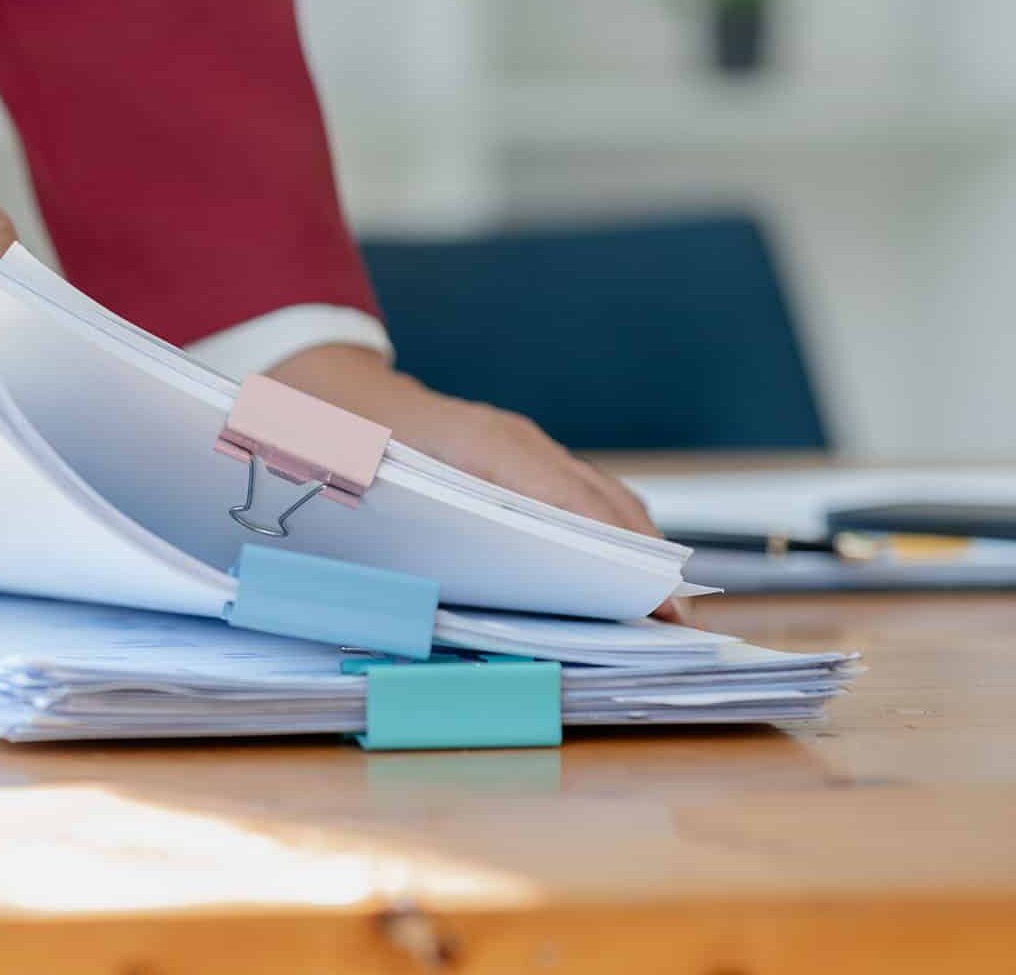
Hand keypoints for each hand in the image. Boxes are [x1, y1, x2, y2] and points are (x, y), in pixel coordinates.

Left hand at [266, 344, 685, 620]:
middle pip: (602, 503)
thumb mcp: (374, 487)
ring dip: (634, 549)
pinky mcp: (520, 457)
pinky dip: (608, 533)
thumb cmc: (347, 442)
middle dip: (644, 562)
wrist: (337, 391)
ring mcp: (524, 445)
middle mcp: (517, 441)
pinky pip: (578, 494)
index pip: (570, 503)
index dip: (617, 555)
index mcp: (484, 445)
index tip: (657, 601)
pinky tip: (617, 578)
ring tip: (662, 613)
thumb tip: (462, 597)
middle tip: (678, 624)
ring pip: (600, 498)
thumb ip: (421, 533)